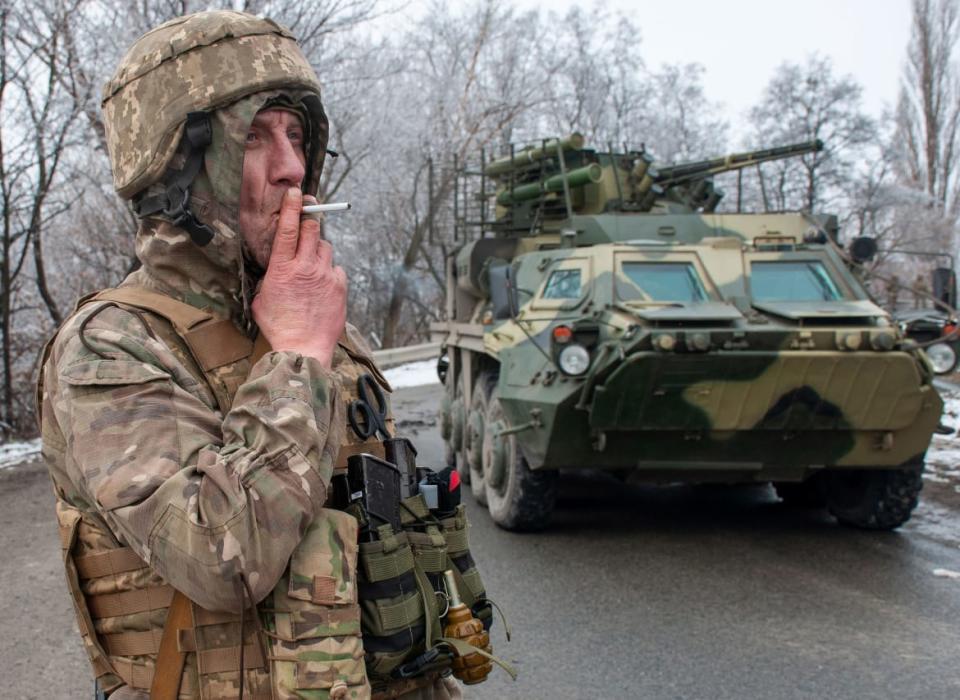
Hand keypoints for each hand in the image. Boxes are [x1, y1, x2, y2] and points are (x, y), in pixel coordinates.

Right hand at [252, 188, 346, 368]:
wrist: (303, 348)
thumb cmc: (279, 327)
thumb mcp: (262, 298)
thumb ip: (269, 278)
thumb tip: (274, 271)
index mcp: (282, 268)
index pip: (289, 228)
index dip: (293, 206)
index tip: (296, 192)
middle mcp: (306, 267)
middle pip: (313, 229)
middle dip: (310, 224)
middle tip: (307, 227)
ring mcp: (325, 276)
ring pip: (326, 248)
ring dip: (319, 252)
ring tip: (312, 268)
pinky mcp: (340, 287)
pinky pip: (336, 269)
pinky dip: (330, 272)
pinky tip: (322, 286)